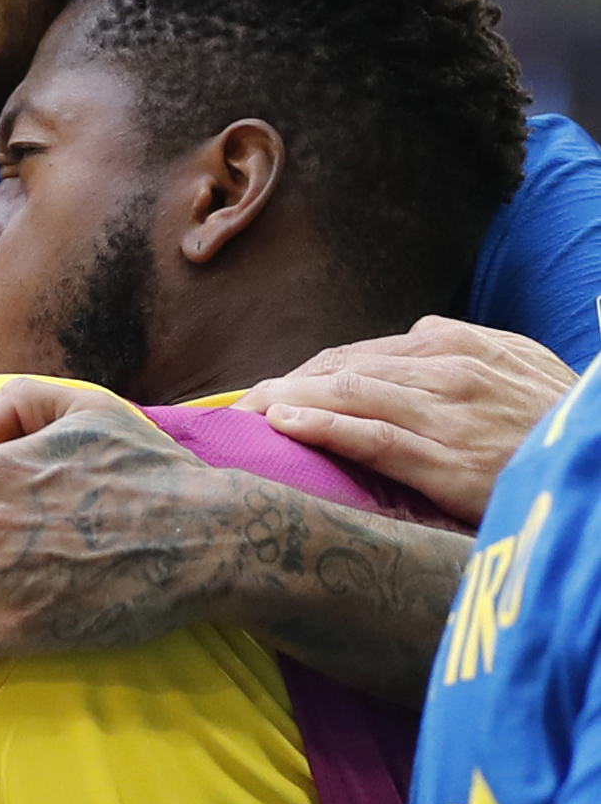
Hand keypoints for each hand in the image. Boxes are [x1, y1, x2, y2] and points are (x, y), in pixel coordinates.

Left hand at [234, 316, 575, 524]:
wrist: (598, 463)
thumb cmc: (561, 425)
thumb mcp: (522, 371)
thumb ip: (468, 354)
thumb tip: (419, 341)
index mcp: (459, 345)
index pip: (362, 354)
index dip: (310, 372)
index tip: (275, 390)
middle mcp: (447, 369)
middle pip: (342, 369)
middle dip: (285, 385)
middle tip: (238, 405)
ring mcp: (446, 413)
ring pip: (346, 394)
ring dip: (285, 402)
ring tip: (243, 415)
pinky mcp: (448, 458)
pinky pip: (371, 436)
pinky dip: (320, 425)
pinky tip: (282, 424)